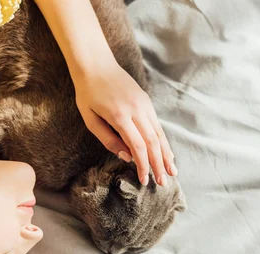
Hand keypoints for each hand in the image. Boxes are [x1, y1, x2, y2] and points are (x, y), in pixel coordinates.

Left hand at [74, 60, 177, 185]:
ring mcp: (144, 104)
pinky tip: (166, 152)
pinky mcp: (146, 101)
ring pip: (159, 134)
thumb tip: (126, 156)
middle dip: (159, 164)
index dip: (143, 165)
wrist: (95, 64)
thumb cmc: (88, 93)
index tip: (145, 180)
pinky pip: (157, 125)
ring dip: (166, 154)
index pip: (137, 146)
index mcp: (120, 116)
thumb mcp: (91, 119)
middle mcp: (137, 110)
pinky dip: (163, 141)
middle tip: (163, 183)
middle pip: (153, 142)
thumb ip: (108, 139)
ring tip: (172, 171)